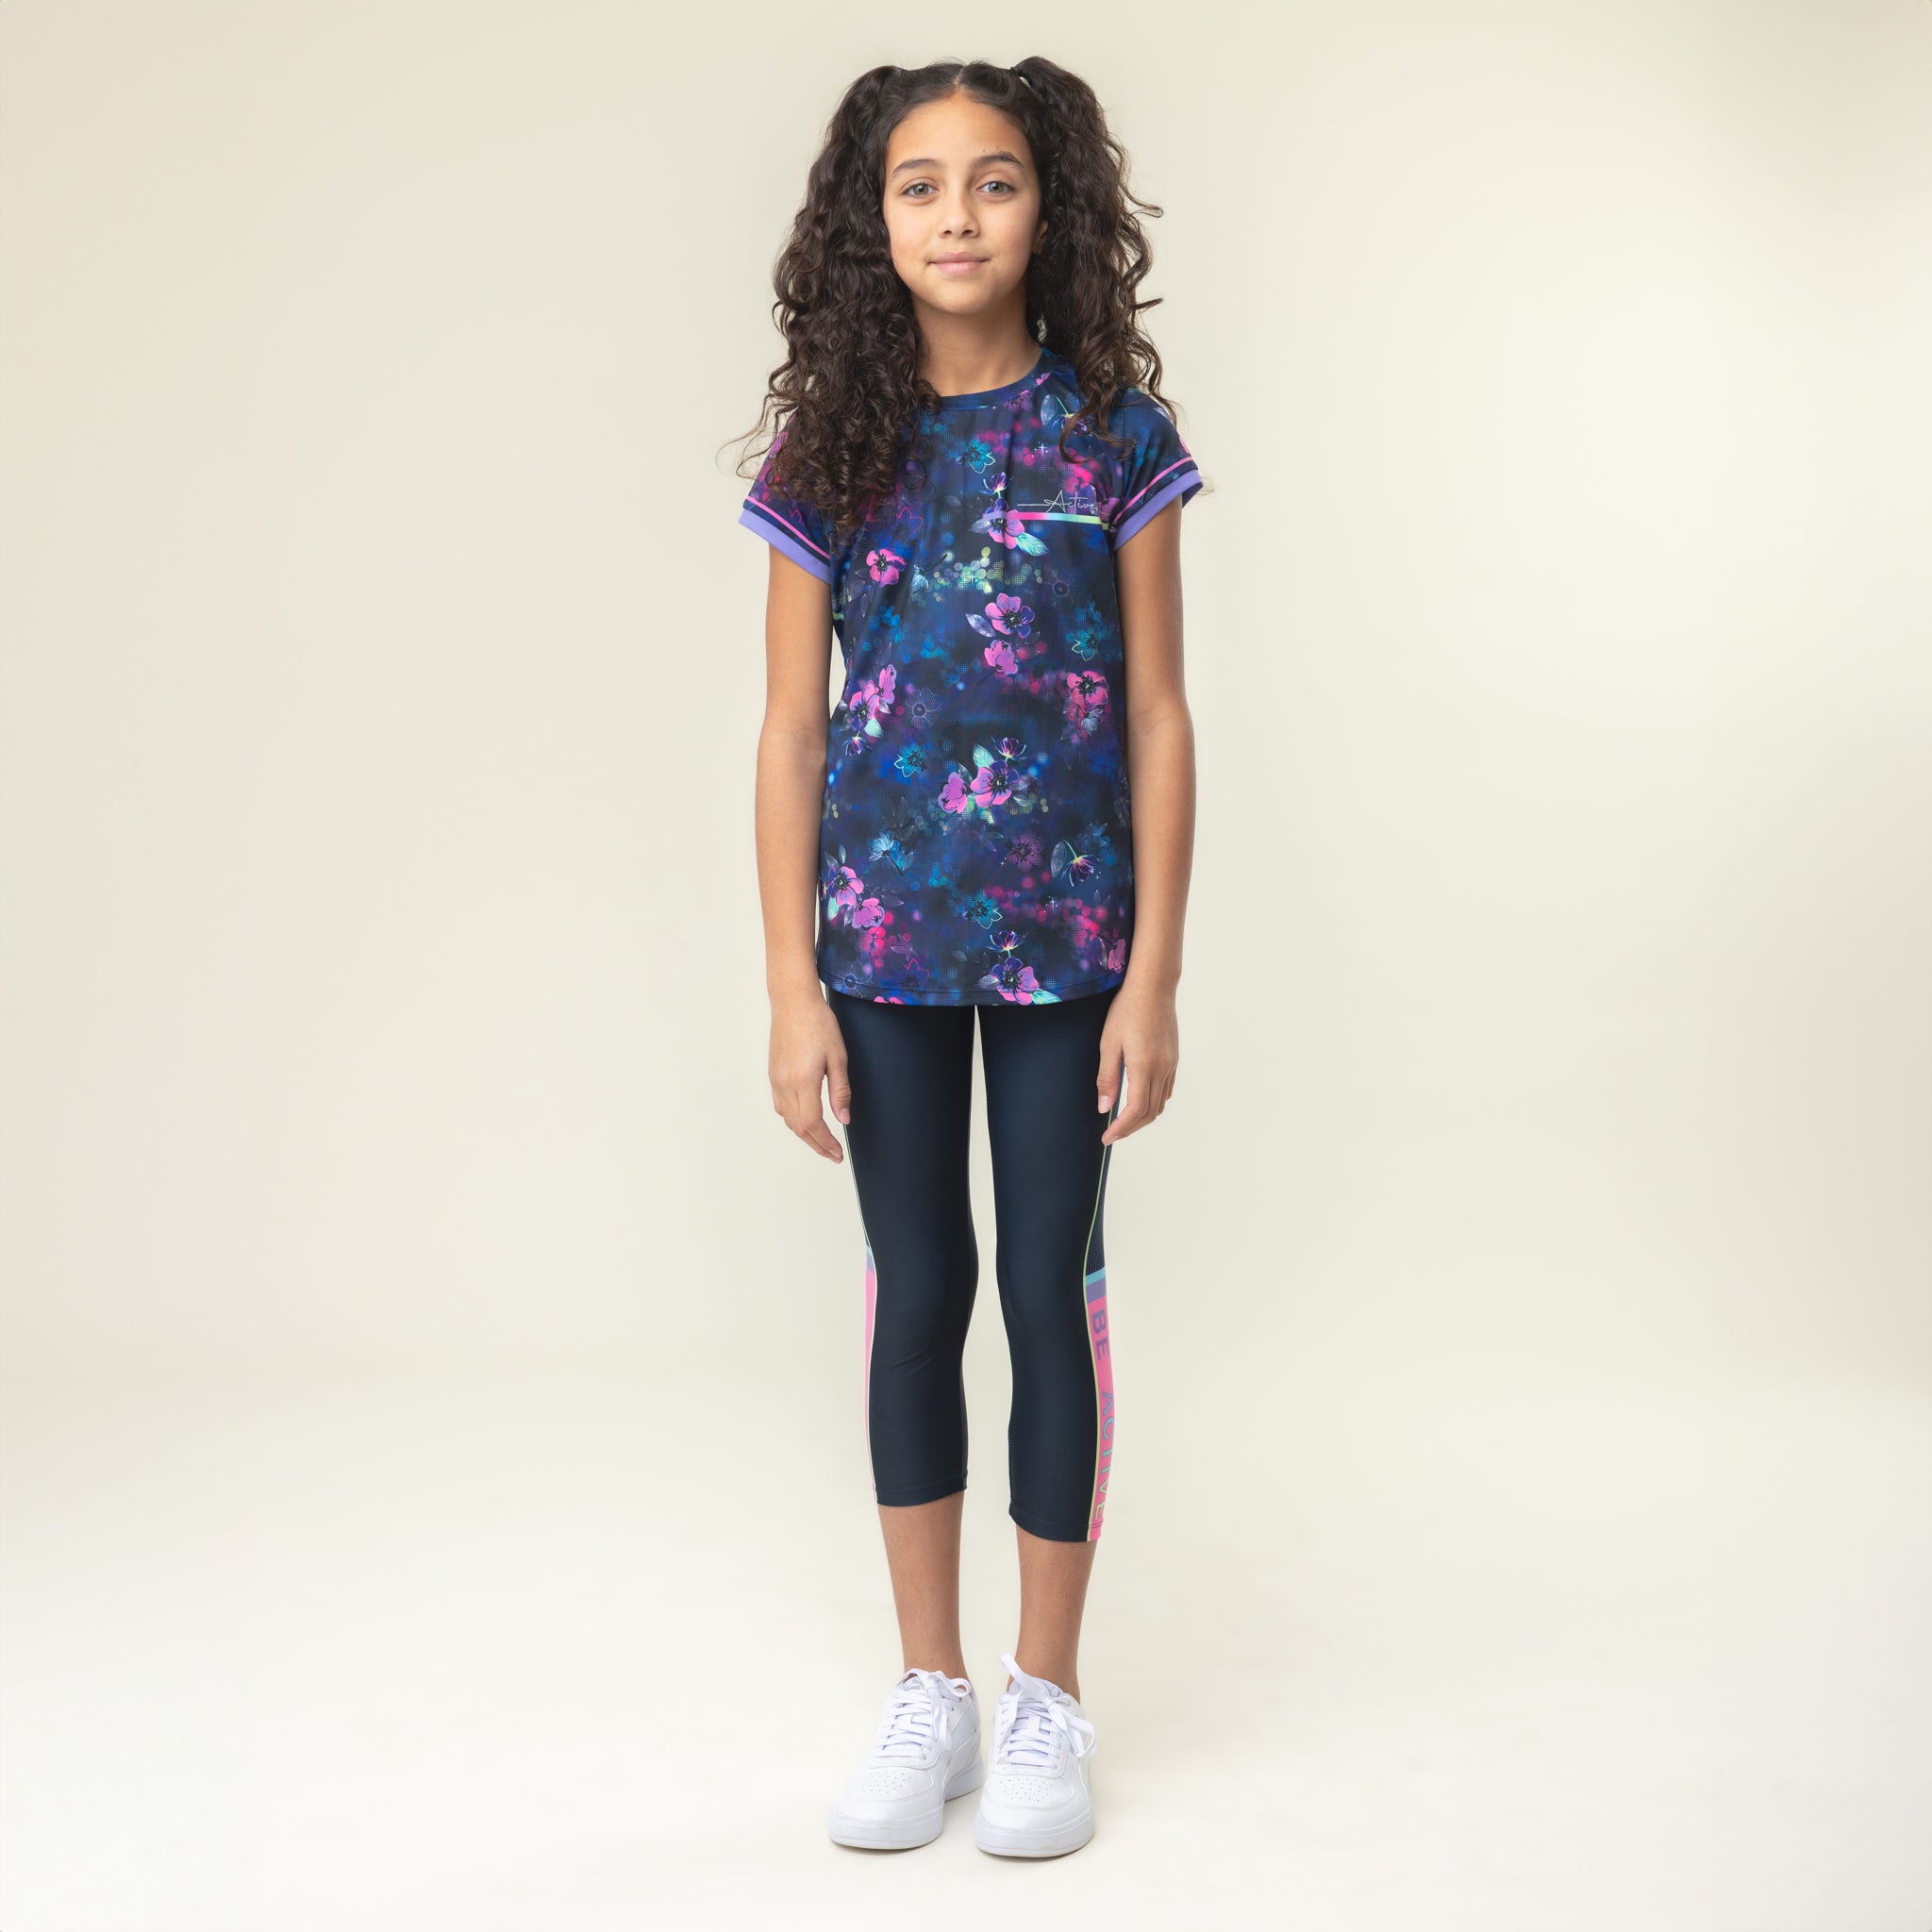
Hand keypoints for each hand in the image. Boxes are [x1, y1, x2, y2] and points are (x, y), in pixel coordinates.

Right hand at [770, 987, 851, 1160]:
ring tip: (822, 1142)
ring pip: (787, 1119)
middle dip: (816, 1145)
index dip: (825, 1143)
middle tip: (833, 1155)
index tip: (838, 1154)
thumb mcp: (838, 1057)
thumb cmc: (819, 1023)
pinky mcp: (773, 1074)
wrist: (793, 1002)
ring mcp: (776, 1080)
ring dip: (804, 1134)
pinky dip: (793, 1119)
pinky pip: (781, 1106)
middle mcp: (785, 1084)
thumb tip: (843, 1120)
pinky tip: (805, 1120)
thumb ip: (840, 1091)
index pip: (812, 1124)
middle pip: (798, 1127)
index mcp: (803, 1081)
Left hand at [1097, 978, 1177, 1144]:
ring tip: (1124, 1123)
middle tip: (1112, 1135)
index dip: (1121, 1129)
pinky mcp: (1174, 1058)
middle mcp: (1162, 1069)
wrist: (1153, 987)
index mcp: (1144, 1066)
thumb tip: (1104, 1108)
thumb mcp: (1108, 1043)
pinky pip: (1166, 1090)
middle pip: (1149, 1113)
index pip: (1135, 1110)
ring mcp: (1171, 1064)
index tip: (1107, 1138)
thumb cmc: (1127, 1010)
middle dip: (1131, 1129)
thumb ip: (1107, 1077)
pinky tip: (1141, 1101)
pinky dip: (1154, 1103)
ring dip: (1143, 1118)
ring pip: (1160, 1104)